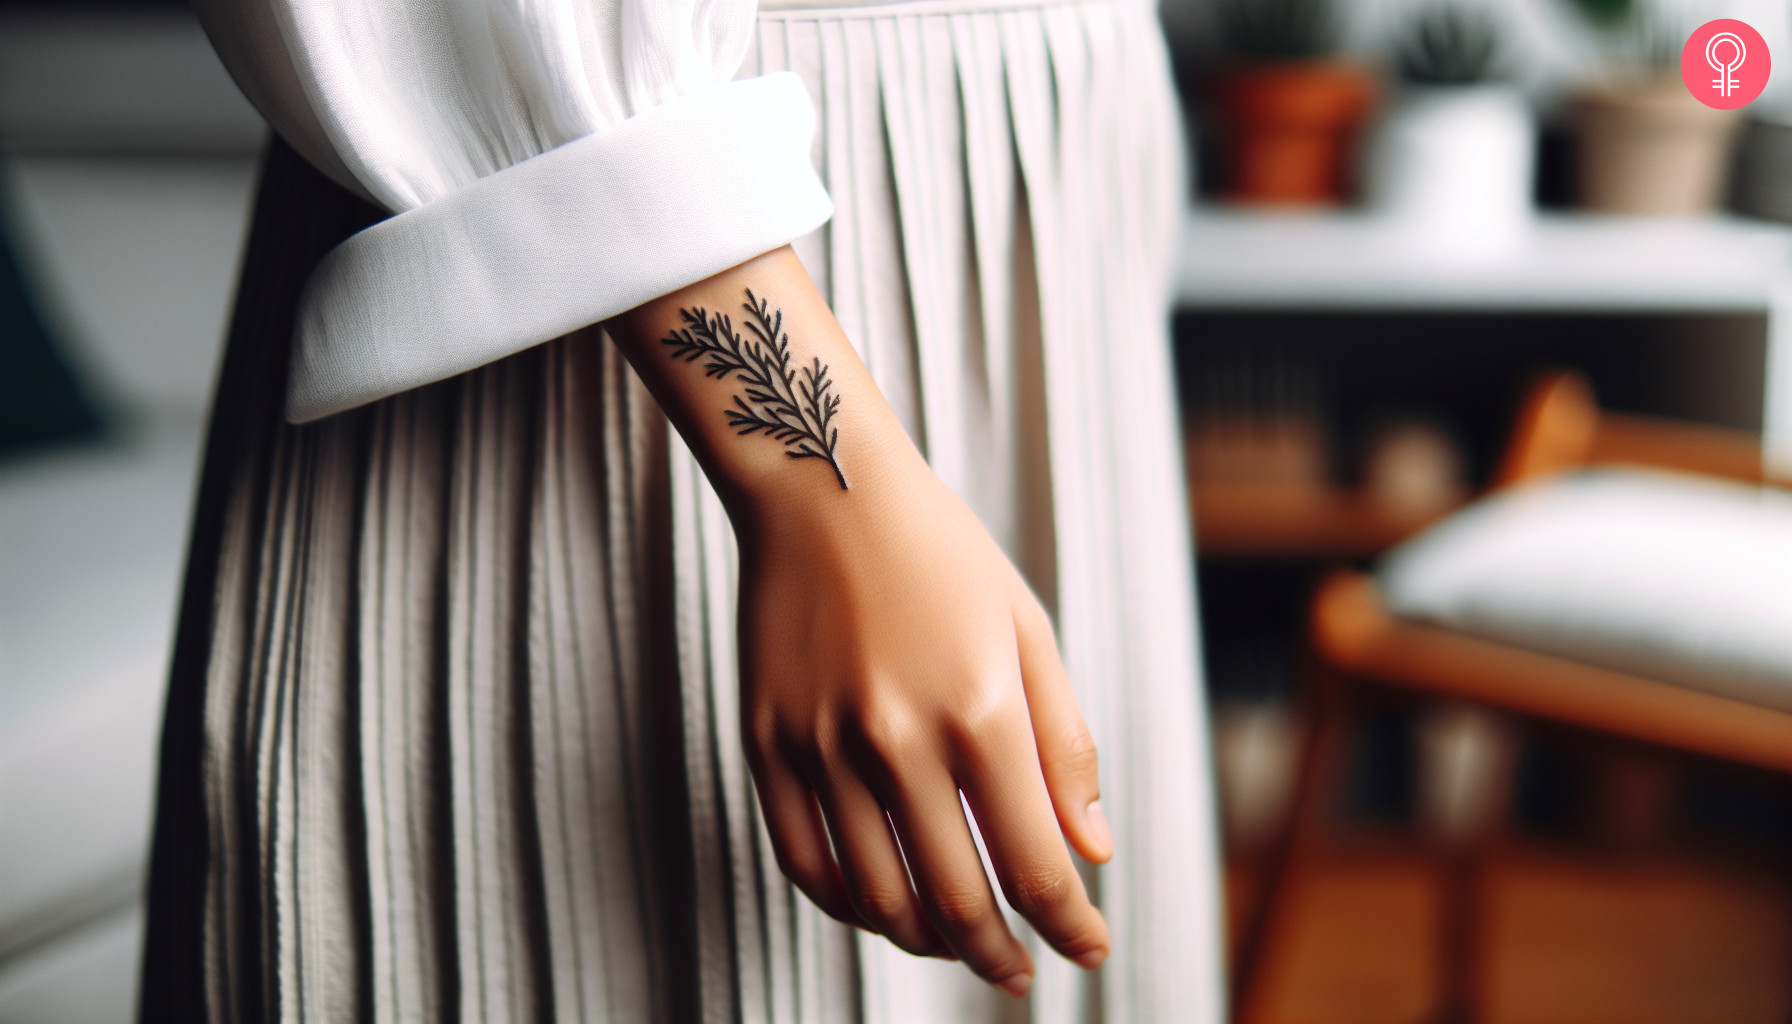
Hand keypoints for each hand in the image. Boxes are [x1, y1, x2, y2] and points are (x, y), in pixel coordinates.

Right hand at [735, 458, 1114, 995]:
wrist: (821, 489)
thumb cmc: (938, 552)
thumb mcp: (1026, 630)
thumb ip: (1064, 745)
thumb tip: (1091, 850)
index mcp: (980, 709)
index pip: (1035, 865)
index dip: (1070, 926)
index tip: (1085, 948)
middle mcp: (898, 739)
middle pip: (957, 902)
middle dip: (1000, 956)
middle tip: (1018, 971)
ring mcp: (823, 747)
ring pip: (878, 898)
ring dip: (927, 940)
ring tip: (956, 939)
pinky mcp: (767, 745)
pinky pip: (805, 863)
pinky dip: (849, 906)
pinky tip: (881, 904)